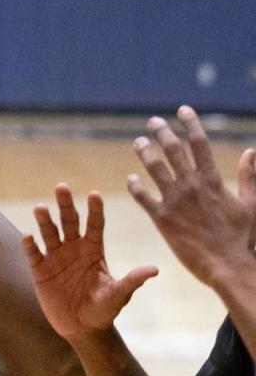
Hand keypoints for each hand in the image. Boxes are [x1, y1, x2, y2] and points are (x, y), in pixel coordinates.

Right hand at [22, 186, 157, 342]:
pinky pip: (33, 254)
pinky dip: (30, 245)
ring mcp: (55, 257)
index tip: (94, 194)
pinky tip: (28, 237)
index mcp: (93, 249)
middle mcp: (74, 247)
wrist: (82, 329)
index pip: (95, 224)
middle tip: (62, 187)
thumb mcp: (118, 295)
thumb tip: (155, 269)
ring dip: (45, 220)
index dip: (95, 210)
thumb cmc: (103, 310)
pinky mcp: (40, 270)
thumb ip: (133, 280)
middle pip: (69, 220)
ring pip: (49, 232)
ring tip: (41, 208)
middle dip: (65, 204)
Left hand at [129, 106, 255, 289]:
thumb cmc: (243, 238)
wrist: (227, 266)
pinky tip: (131, 179)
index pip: (198, 142)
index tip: (182, 110)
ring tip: (138, 142)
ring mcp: (174, 200)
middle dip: (161, 131)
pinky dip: (135, 185)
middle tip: (153, 121)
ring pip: (154, 167)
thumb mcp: (252, 204)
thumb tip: (251, 151)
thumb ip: (249, 177)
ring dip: (144, 151)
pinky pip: (143, 196)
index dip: (190, 123)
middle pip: (172, 149)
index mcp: (212, 179)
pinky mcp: (162, 218)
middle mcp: (191, 185)